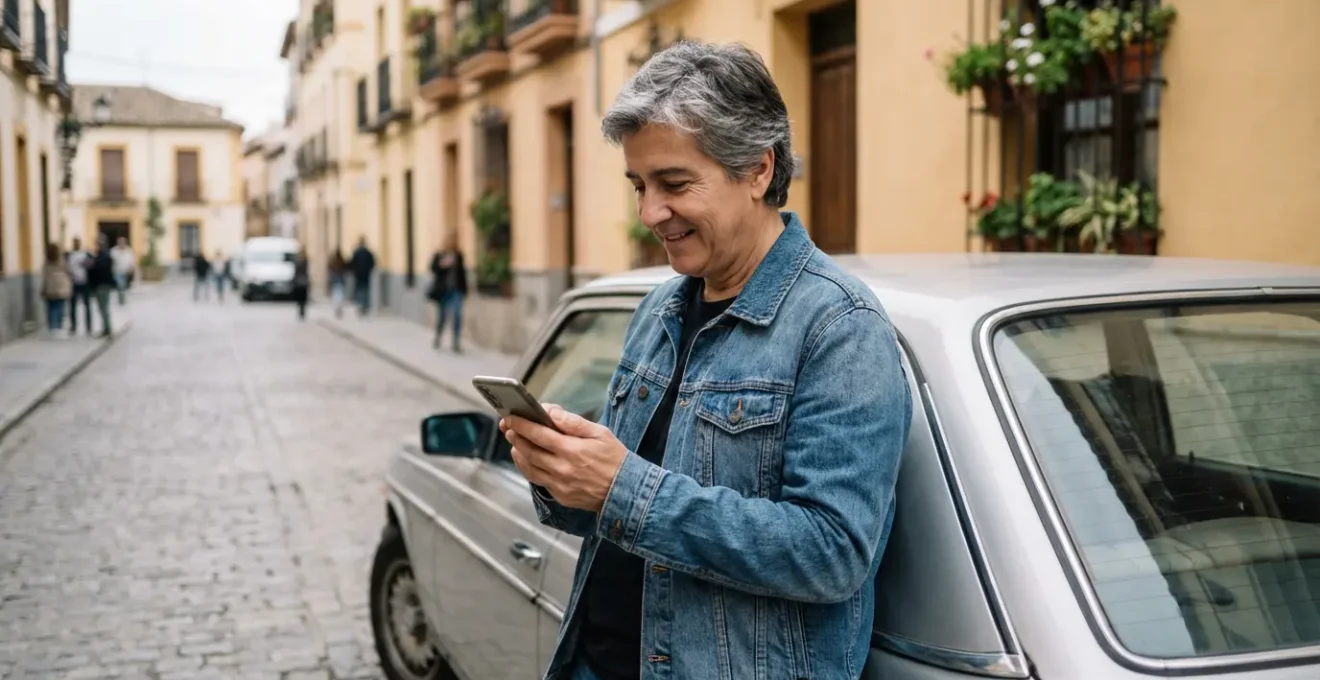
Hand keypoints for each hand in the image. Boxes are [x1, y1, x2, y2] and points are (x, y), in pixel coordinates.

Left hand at [501, 404, 627, 512]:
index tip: (510, 417)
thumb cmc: (615, 459)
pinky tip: (527, 459)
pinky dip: (528, 467)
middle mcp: (562, 469)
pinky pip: (537, 480)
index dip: (521, 424)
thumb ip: (573, 423)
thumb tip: (551, 412)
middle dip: (515, 436)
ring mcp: (559, 485)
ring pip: (529, 467)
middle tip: (508, 426)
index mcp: (572, 450)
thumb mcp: (600, 433)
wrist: (626, 491)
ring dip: (518, 452)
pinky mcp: (560, 496)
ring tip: (514, 441)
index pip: (539, 434)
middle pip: (529, 450)